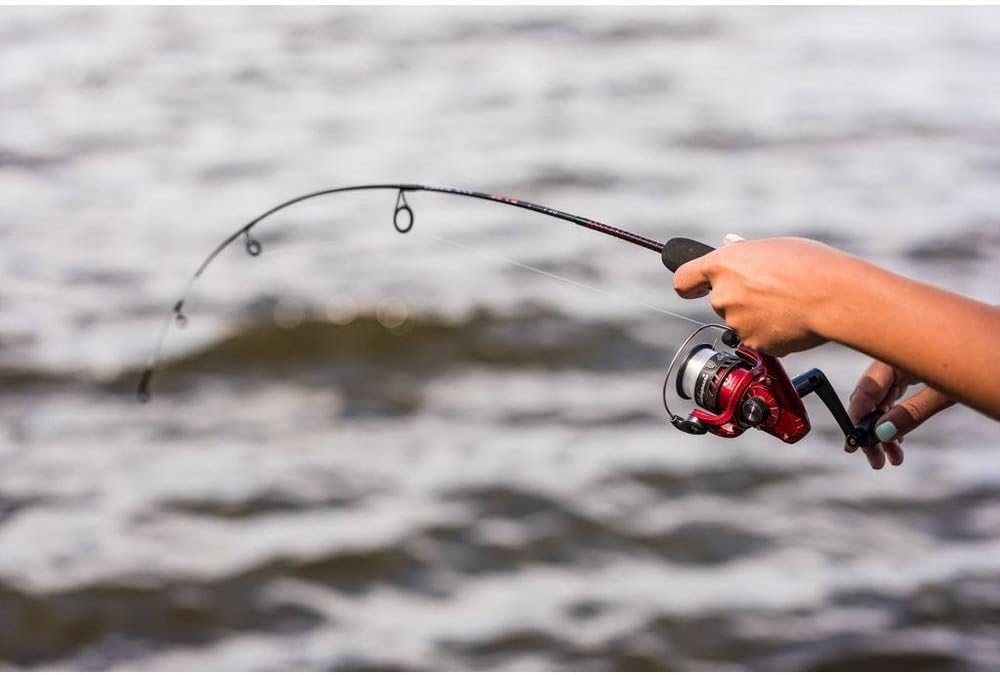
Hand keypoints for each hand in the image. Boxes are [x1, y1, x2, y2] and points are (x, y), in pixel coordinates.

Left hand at [672, 235, 858, 355]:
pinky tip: (792, 319)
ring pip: (740, 320)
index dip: (689, 284)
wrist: (835, 297)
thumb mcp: (773, 247)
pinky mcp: (754, 344)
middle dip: (739, 297)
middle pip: (719, 300)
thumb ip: (743, 252)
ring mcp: (737, 322)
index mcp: (723, 265)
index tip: (693, 288)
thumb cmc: (809, 265)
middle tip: (771, 289)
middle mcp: (723, 295)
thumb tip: (728, 246)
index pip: (684, 279)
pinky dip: (772, 332)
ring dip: (756, 315)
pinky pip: (758, 337)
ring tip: (788, 303)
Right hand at [846, 360, 954, 468]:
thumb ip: (912, 412)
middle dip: (870, 427)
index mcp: (899, 351)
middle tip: (874, 459)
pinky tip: (899, 440)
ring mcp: (907, 362)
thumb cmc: (983, 365)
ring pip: (885, 398)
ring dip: (885, 427)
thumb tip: (881, 433)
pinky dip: (897, 417)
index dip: (858, 414)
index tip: (855, 440)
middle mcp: (898, 354)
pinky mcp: (918, 370)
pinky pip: (898, 395)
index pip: (868, 385)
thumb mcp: (947, 393)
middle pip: (872, 394)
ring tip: (892, 458)